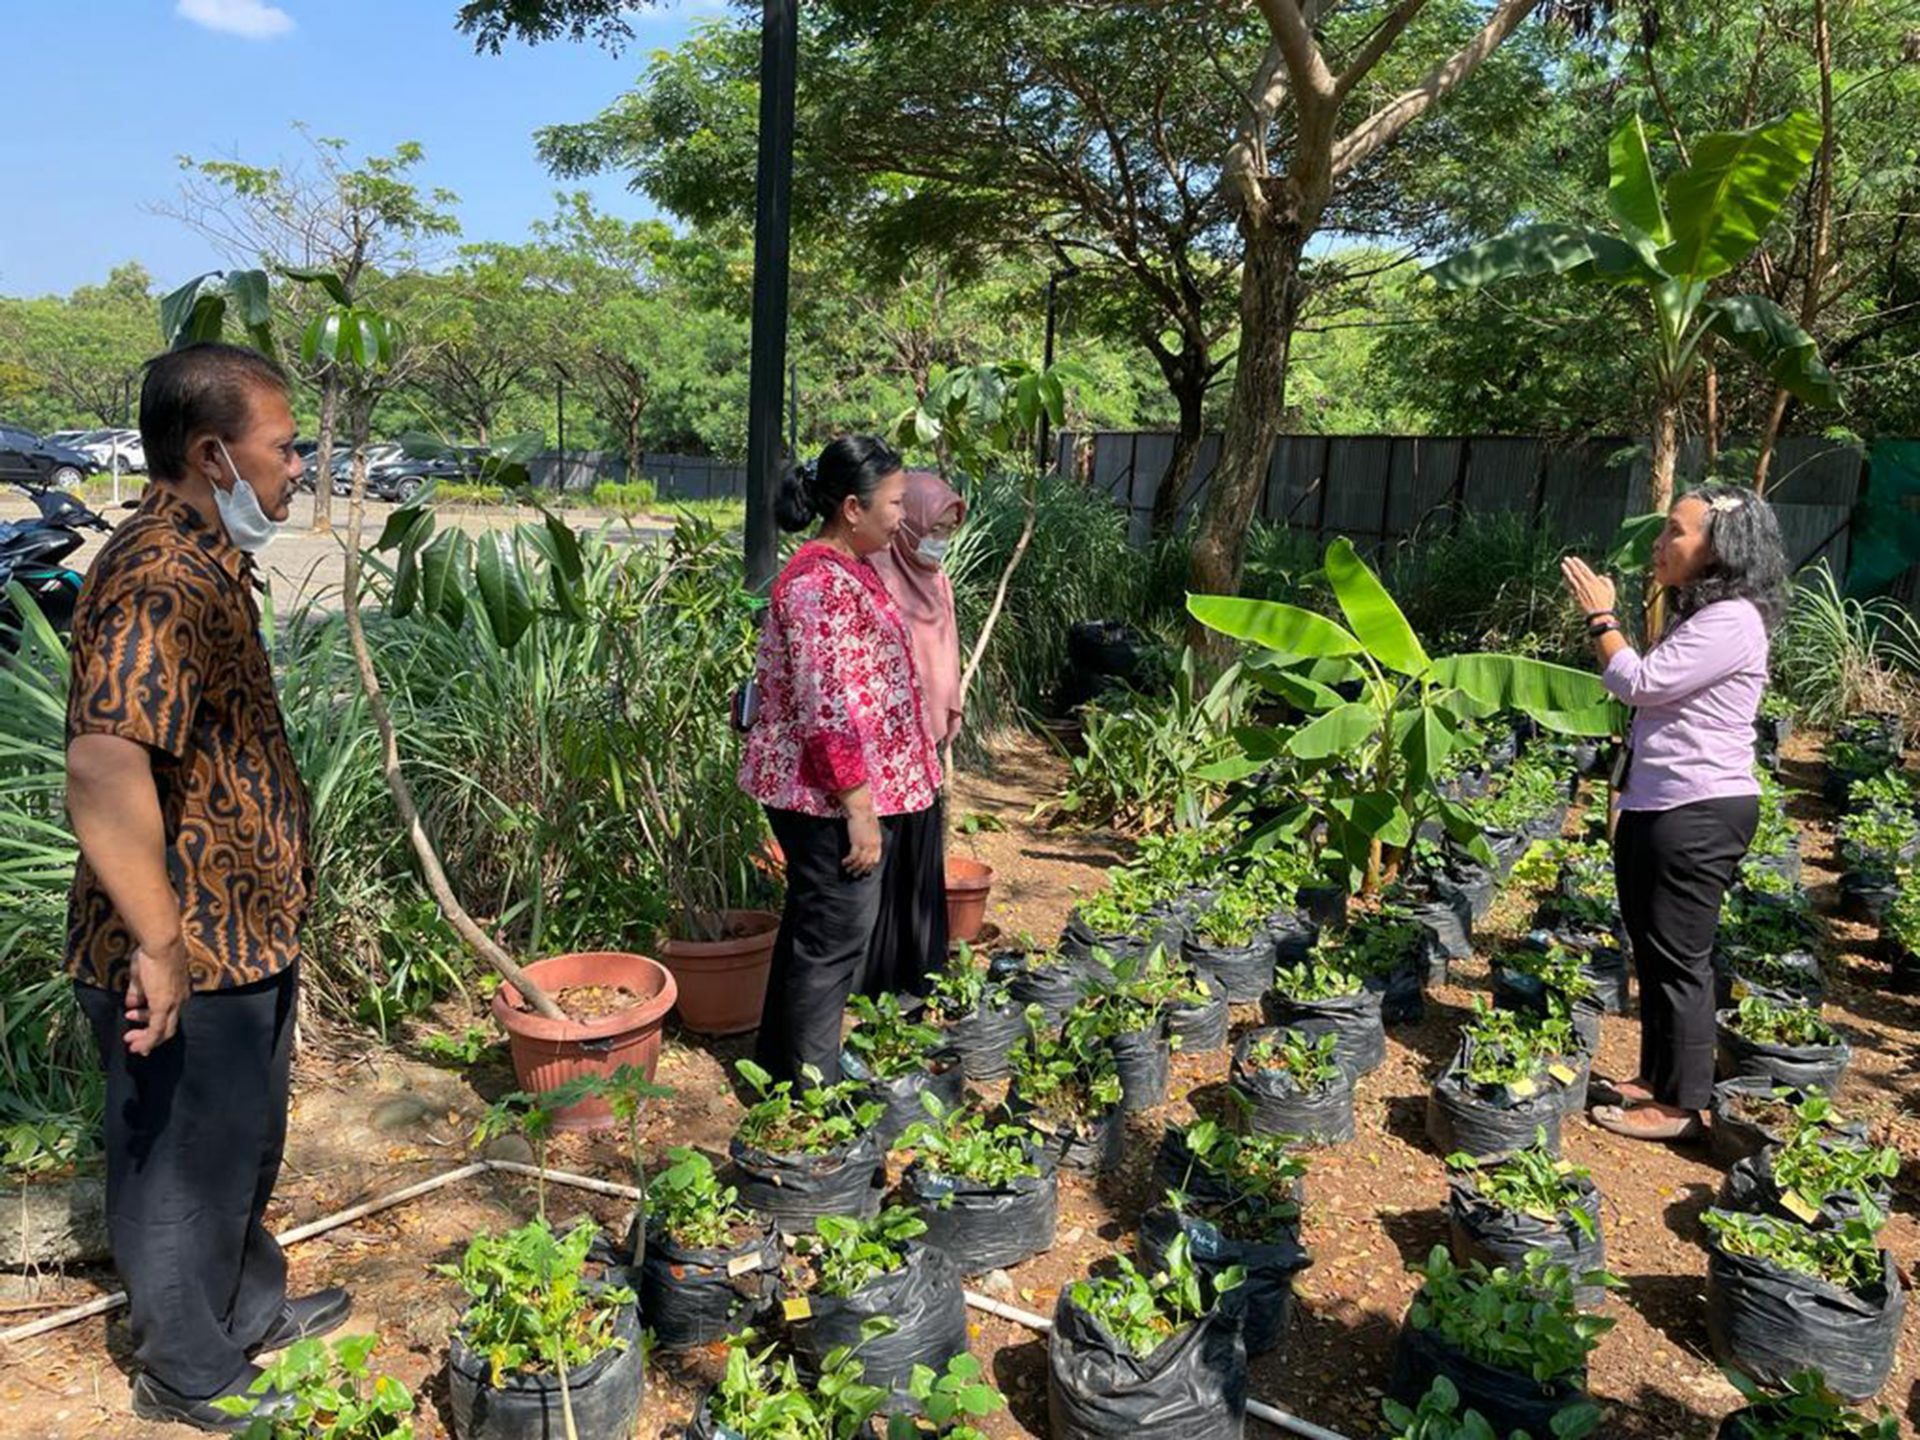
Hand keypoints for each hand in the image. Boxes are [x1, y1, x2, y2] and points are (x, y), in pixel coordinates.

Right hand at [124, 939, 188, 1054]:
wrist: (161, 942)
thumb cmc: (151, 953)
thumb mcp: (141, 976)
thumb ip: (138, 992)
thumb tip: (131, 1004)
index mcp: (179, 991)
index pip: (169, 1013)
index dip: (152, 1021)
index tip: (134, 1021)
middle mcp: (180, 999)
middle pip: (168, 1027)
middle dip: (150, 1036)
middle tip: (132, 1040)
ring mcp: (173, 1003)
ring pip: (163, 1031)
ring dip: (145, 1039)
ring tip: (129, 1040)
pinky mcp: (163, 1005)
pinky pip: (156, 1029)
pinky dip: (147, 1040)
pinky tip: (137, 1046)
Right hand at [843, 805, 882, 876]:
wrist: (861, 809)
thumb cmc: (866, 814)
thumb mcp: (873, 827)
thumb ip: (872, 836)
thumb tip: (868, 840)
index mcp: (878, 841)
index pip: (876, 858)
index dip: (870, 866)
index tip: (865, 870)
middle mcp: (873, 845)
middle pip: (868, 862)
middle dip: (861, 870)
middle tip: (855, 875)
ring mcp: (865, 845)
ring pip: (860, 862)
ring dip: (853, 868)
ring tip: (848, 871)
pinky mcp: (856, 843)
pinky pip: (853, 857)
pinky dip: (848, 861)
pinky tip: (843, 863)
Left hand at [1561, 556, 1616, 617]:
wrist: (1598, 615)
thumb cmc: (1606, 603)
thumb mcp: (1610, 590)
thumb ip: (1606, 581)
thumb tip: (1600, 576)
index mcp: (1594, 582)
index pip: (1585, 570)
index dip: (1579, 563)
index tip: (1574, 558)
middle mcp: (1586, 585)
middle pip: (1576, 572)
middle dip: (1571, 565)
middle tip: (1566, 559)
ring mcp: (1579, 591)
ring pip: (1571, 578)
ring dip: (1566, 571)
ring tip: (1562, 565)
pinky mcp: (1575, 597)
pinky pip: (1569, 587)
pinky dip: (1566, 582)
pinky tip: (1563, 578)